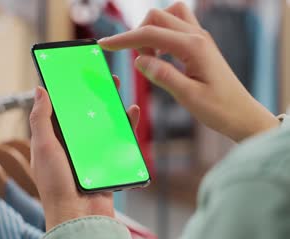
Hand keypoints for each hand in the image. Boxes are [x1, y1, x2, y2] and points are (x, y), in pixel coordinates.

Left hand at [30, 76, 139, 229]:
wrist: (79, 217)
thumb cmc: (56, 185)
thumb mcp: (44, 147)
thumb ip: (41, 119)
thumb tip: (39, 90)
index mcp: (52, 140)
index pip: (58, 110)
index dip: (65, 92)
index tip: (72, 73)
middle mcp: (70, 144)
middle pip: (83, 113)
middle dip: (90, 94)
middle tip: (99, 75)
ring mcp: (89, 152)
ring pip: (101, 123)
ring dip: (109, 105)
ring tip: (115, 86)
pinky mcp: (106, 160)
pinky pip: (117, 139)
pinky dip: (125, 125)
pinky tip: (131, 112)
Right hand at [99, 2, 278, 141]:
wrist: (242, 114)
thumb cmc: (219, 108)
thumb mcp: (188, 96)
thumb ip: (163, 75)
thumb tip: (139, 60)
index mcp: (193, 47)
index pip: (150, 34)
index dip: (124, 39)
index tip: (104, 45)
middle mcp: (197, 36)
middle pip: (157, 17)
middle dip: (137, 35)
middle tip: (138, 62)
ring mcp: (199, 37)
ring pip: (167, 15)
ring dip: (151, 31)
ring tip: (150, 57)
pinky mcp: (199, 44)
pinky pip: (176, 26)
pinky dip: (161, 35)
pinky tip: (161, 56)